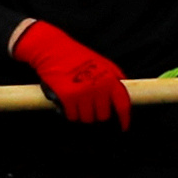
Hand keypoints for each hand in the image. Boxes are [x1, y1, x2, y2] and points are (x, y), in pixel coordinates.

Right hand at [10, 19, 135, 127]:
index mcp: (110, 78)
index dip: (125, 119)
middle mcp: (99, 87)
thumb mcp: (103, 63)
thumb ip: (114, 78)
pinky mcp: (68, 97)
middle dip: (96, 113)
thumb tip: (122, 95)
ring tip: (77, 101)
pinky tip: (67, 103)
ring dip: (82, 114)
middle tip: (88, 104)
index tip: (123, 127)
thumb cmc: (77, 56)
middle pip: (103, 116)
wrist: (53, 50)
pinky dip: (69, 113)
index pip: (123, 104)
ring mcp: (84, 93)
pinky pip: (72, 116)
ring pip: (87, 119)